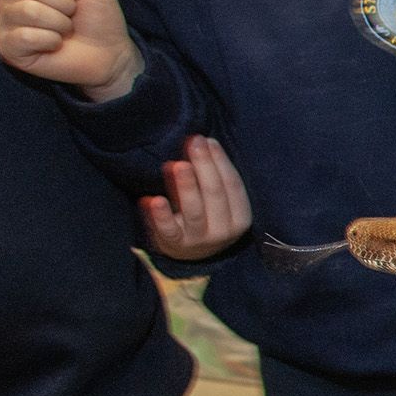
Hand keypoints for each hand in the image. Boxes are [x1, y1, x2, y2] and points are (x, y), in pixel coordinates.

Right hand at [0, 0, 139, 98]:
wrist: (110, 54)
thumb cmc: (98, 18)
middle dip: (63, 4)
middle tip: (71, 16)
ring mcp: (5, 23)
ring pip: (28, 11)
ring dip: (59, 23)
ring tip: (64, 30)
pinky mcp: (9, 49)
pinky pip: (24, 36)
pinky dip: (50, 41)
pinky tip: (54, 45)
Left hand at [143, 135, 251, 259]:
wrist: (193, 255)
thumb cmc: (208, 218)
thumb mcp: (220, 203)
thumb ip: (214, 177)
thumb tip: (204, 142)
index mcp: (241, 217)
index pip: (233, 185)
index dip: (221, 162)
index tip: (208, 141)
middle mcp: (224, 230)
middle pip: (215, 194)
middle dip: (205, 166)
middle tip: (194, 142)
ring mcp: (199, 239)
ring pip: (194, 210)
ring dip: (186, 186)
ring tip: (179, 164)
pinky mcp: (175, 244)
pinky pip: (168, 229)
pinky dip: (161, 215)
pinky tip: (154, 199)